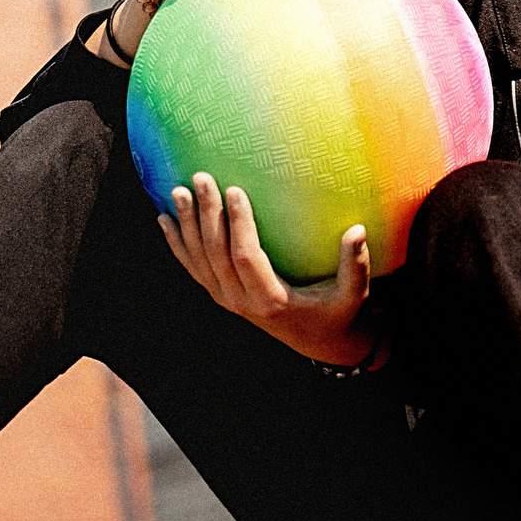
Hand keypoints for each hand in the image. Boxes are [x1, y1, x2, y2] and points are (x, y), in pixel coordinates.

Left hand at [159, 173, 376, 366]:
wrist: (317, 342)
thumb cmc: (338, 312)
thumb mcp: (353, 295)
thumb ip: (356, 265)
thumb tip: (357, 230)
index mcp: (271, 299)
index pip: (246, 256)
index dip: (237, 224)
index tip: (234, 189)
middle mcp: (242, 302)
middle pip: (215, 254)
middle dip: (206, 215)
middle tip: (200, 178)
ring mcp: (226, 300)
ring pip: (198, 260)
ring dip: (186, 225)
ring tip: (177, 192)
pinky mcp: (220, 296)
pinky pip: (192, 269)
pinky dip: (176, 244)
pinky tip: (163, 219)